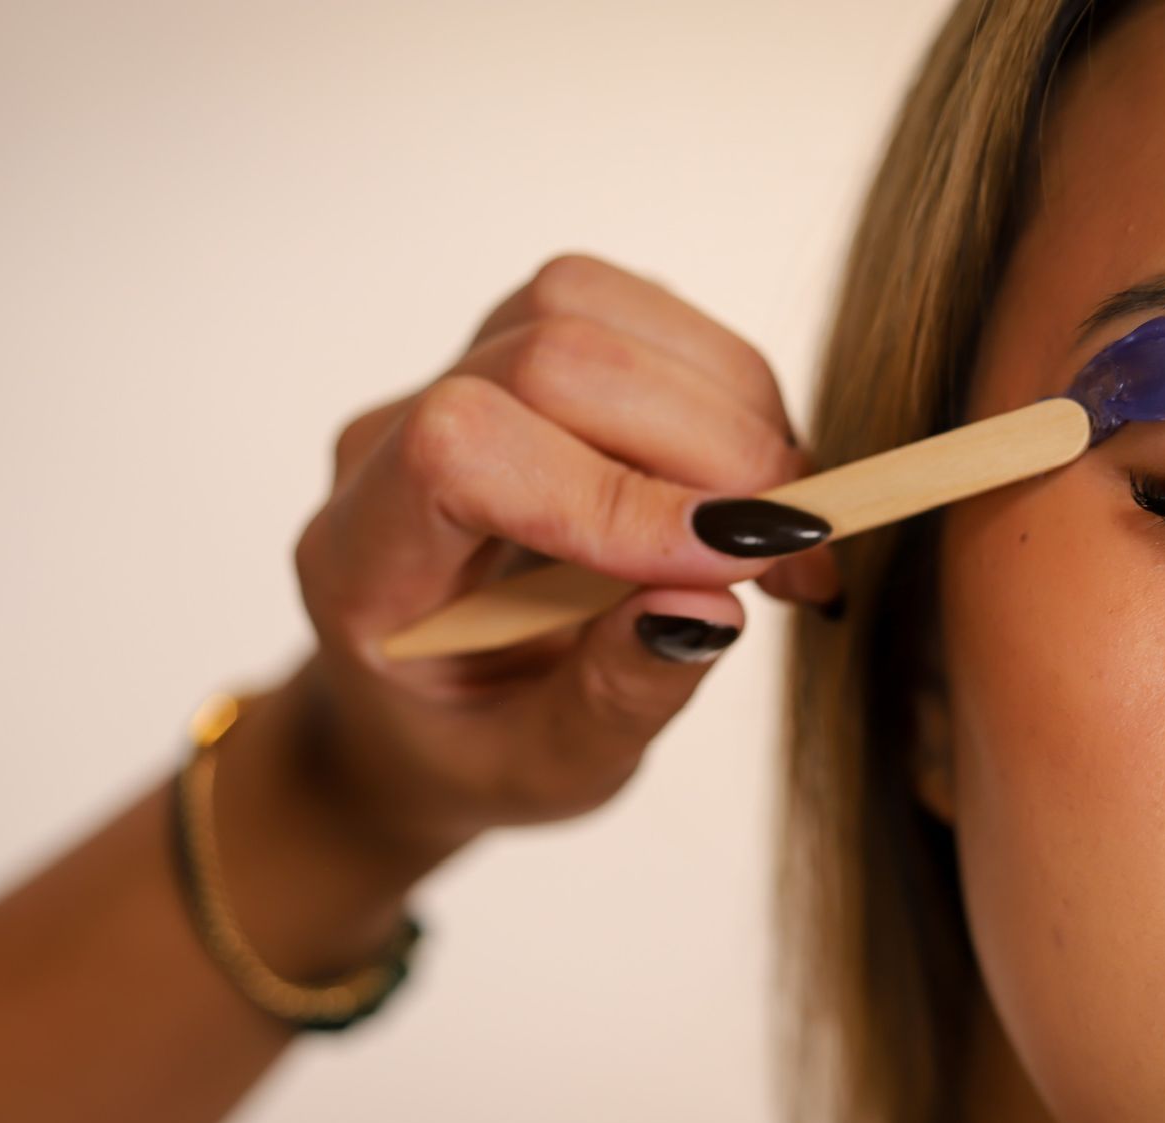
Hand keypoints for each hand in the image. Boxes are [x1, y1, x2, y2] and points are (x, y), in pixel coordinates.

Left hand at [290, 253, 840, 878]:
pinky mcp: (528, 352)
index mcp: (363, 559)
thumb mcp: (543, 774)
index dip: (614, 492)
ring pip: (595, 306)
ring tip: (783, 522)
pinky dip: (723, 387)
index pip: (462, 451)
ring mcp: (457, 379)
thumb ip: (617, 699)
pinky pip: (633, 314)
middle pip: (546, 353)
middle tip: (800, 551)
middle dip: (706, 441)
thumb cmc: (466, 749)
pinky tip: (750, 486)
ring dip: (727, 400)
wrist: (415, 711)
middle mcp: (390, 441)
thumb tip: (712, 602)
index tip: (739, 565)